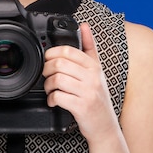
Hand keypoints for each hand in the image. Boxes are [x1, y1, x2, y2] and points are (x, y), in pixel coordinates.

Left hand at [42, 22, 118, 140]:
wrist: (105, 126)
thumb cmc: (97, 97)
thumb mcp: (97, 70)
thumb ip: (89, 47)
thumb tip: (84, 26)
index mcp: (94, 66)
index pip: (69, 51)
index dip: (52, 53)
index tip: (48, 59)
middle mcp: (93, 78)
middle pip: (60, 63)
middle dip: (47, 69)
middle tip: (47, 75)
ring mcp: (88, 92)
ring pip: (57, 79)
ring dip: (48, 85)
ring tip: (50, 88)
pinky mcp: (82, 107)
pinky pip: (59, 97)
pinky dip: (51, 99)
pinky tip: (54, 100)